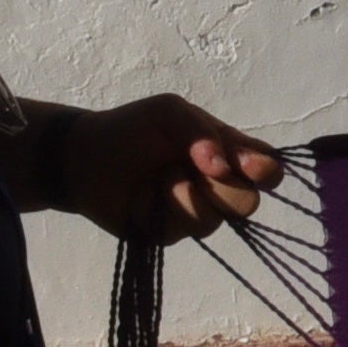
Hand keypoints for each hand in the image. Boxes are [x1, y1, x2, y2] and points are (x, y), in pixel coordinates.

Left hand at [62, 93, 279, 236]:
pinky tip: (146, 198)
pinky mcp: (171, 233)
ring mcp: (196, 212)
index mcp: (225, 152)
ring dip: (187, 196)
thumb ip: (202, 131)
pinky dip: (165, 210)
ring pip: (216, 219)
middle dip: (224, 188)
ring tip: (160, 178)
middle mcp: (217, 185)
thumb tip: (225, 167)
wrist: (82, 158)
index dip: (265, 171)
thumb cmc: (131, 129)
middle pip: (248, 201)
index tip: (250, 168)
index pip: (265, 167)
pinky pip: (184, 230)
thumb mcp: (169, 113)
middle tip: (198, 170)